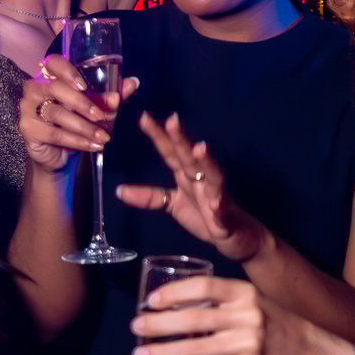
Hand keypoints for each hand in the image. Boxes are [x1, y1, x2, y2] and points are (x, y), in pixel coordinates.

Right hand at [17, 55, 138, 171]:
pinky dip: (77, 141)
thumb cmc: (74, 122)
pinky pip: (54, 134)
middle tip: (102, 116)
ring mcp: (28, 108)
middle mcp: (35, 88)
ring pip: (57, 113)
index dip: (67, 71)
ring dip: (84, 126)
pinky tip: (93, 146)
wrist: (55, 153)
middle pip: (56, 88)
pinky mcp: (28, 129)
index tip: (84, 85)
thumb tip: (133, 83)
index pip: (53, 63)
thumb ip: (111, 95)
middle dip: (83, 103)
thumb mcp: (94, 107)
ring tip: (104, 137)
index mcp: (50, 76)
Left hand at [116, 113, 264, 261]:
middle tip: (172, 120)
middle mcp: (201, 180)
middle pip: (190, 157)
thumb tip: (119, 190)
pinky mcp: (225, 216)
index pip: (170, 152)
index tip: (144, 118)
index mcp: (186, 175)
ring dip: (207, 162)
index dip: (158, 136)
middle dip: (181, 139)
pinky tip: (215, 204)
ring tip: (200, 149)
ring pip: (213, 176)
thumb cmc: (204, 215)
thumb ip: (149, 196)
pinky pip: (222, 211)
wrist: (234, 236)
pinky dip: (219, 207)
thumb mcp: (172, 204)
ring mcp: (215, 196)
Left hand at [130, 275, 311, 354]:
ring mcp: (247, 344)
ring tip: (138, 354)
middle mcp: (246, 316)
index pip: (203, 287)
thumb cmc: (271, 324)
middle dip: (158, 324)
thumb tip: (170, 307)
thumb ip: (219, 302)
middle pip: (193, 320)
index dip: (173, 292)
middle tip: (135, 326)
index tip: (150, 300)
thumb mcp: (250, 302)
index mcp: (244, 293)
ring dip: (161, 352)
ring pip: (195, 349)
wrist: (307, 353)